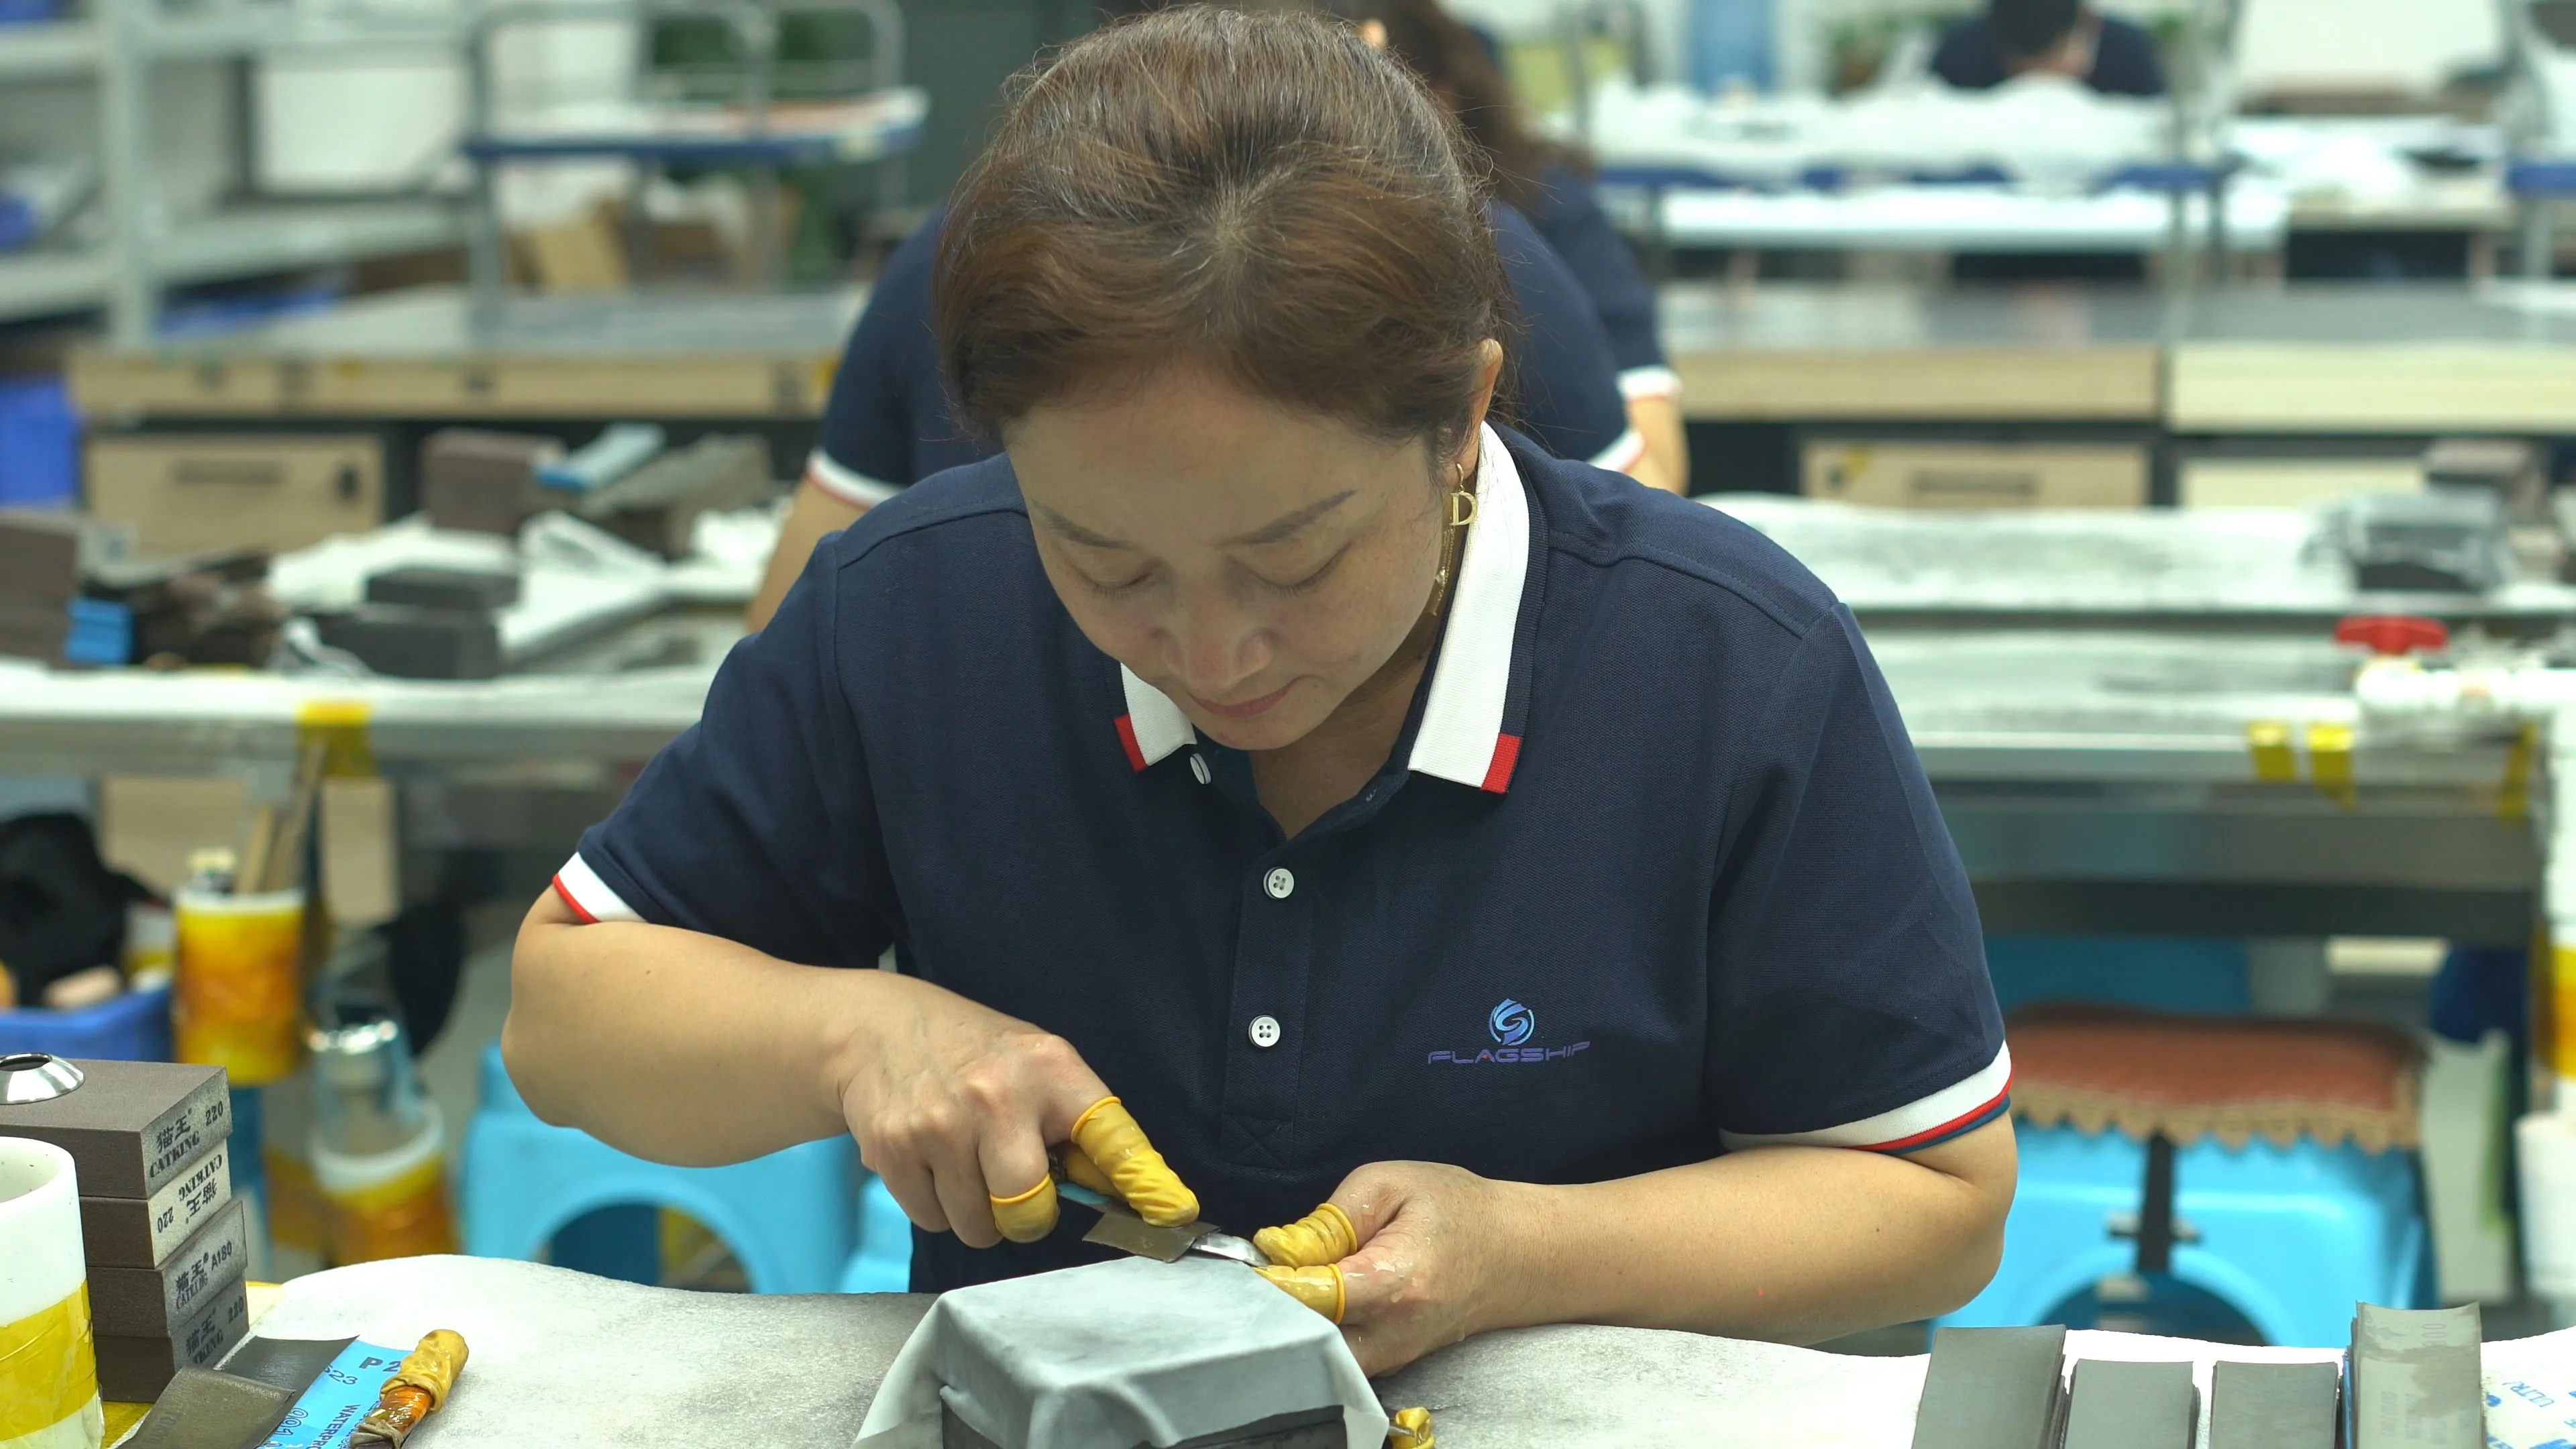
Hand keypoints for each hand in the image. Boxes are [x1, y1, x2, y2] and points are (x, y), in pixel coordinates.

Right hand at [829, 973, 1193, 1248]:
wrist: (878, 1027)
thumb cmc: (975, 1053)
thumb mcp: (1036, 1063)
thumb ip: (1073, 1124)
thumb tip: (1119, 1197)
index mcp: (1051, 1070)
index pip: (1110, 1137)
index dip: (1143, 1182)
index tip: (1174, 1213)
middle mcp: (998, 1096)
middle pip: (1029, 1207)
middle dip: (1027, 1214)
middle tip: (1013, 1185)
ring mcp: (940, 1124)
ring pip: (977, 1225)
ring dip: (976, 1212)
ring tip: (965, 1163)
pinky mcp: (893, 1149)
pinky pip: (931, 1219)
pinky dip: (936, 1206)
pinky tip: (931, 1161)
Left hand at [1256, 1161, 1526, 1375]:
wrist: (1516, 1254)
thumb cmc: (1456, 1209)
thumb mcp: (1390, 1185)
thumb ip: (1331, 1219)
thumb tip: (1280, 1251)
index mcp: (1393, 1282)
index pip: (1310, 1298)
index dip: (1271, 1281)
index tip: (1249, 1263)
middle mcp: (1392, 1333)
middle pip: (1305, 1339)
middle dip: (1274, 1310)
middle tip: (1262, 1277)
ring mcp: (1393, 1356)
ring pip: (1317, 1355)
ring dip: (1293, 1324)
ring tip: (1289, 1285)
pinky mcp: (1391, 1362)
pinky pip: (1336, 1356)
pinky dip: (1315, 1333)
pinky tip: (1314, 1300)